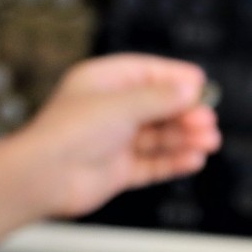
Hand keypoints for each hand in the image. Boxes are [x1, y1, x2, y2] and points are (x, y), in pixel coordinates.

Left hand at [12, 54, 221, 218]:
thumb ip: (160, 97)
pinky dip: (175, 161)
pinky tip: (193, 159)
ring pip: (160, 137)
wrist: (44, 177)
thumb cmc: (68, 133)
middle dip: (186, 114)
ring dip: (185, 138)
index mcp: (103, 83)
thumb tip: (190, 88)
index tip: (202, 85)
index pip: (148, 73)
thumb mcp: (121, 105)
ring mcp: (115, 141)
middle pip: (159, 107)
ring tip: (208, 142)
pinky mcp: (119, 169)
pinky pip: (154, 162)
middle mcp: (110, 110)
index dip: (176, 78)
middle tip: (208, 121)